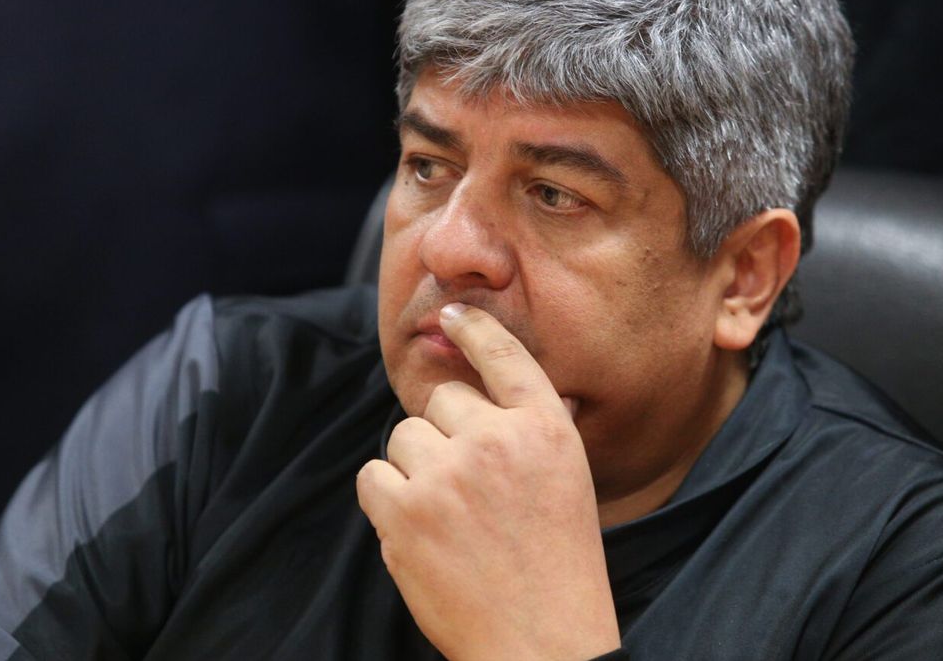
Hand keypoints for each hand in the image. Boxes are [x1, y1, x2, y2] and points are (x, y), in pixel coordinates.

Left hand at [357, 303, 620, 660]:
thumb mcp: (570, 482)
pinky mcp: (406, 513)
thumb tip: (502, 395)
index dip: (475, 330)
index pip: (505, 357)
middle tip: (466, 486)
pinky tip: (418, 529)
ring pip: (403, 438)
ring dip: (414, 469)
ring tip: (447, 517)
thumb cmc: (558, 567)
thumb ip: (534, 431)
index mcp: (545, 428)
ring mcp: (448, 475)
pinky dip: (386, 499)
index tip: (453, 314)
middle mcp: (497, 440)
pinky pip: (372, 476)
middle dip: (444, 435)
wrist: (541, 641)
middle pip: (440, 401)